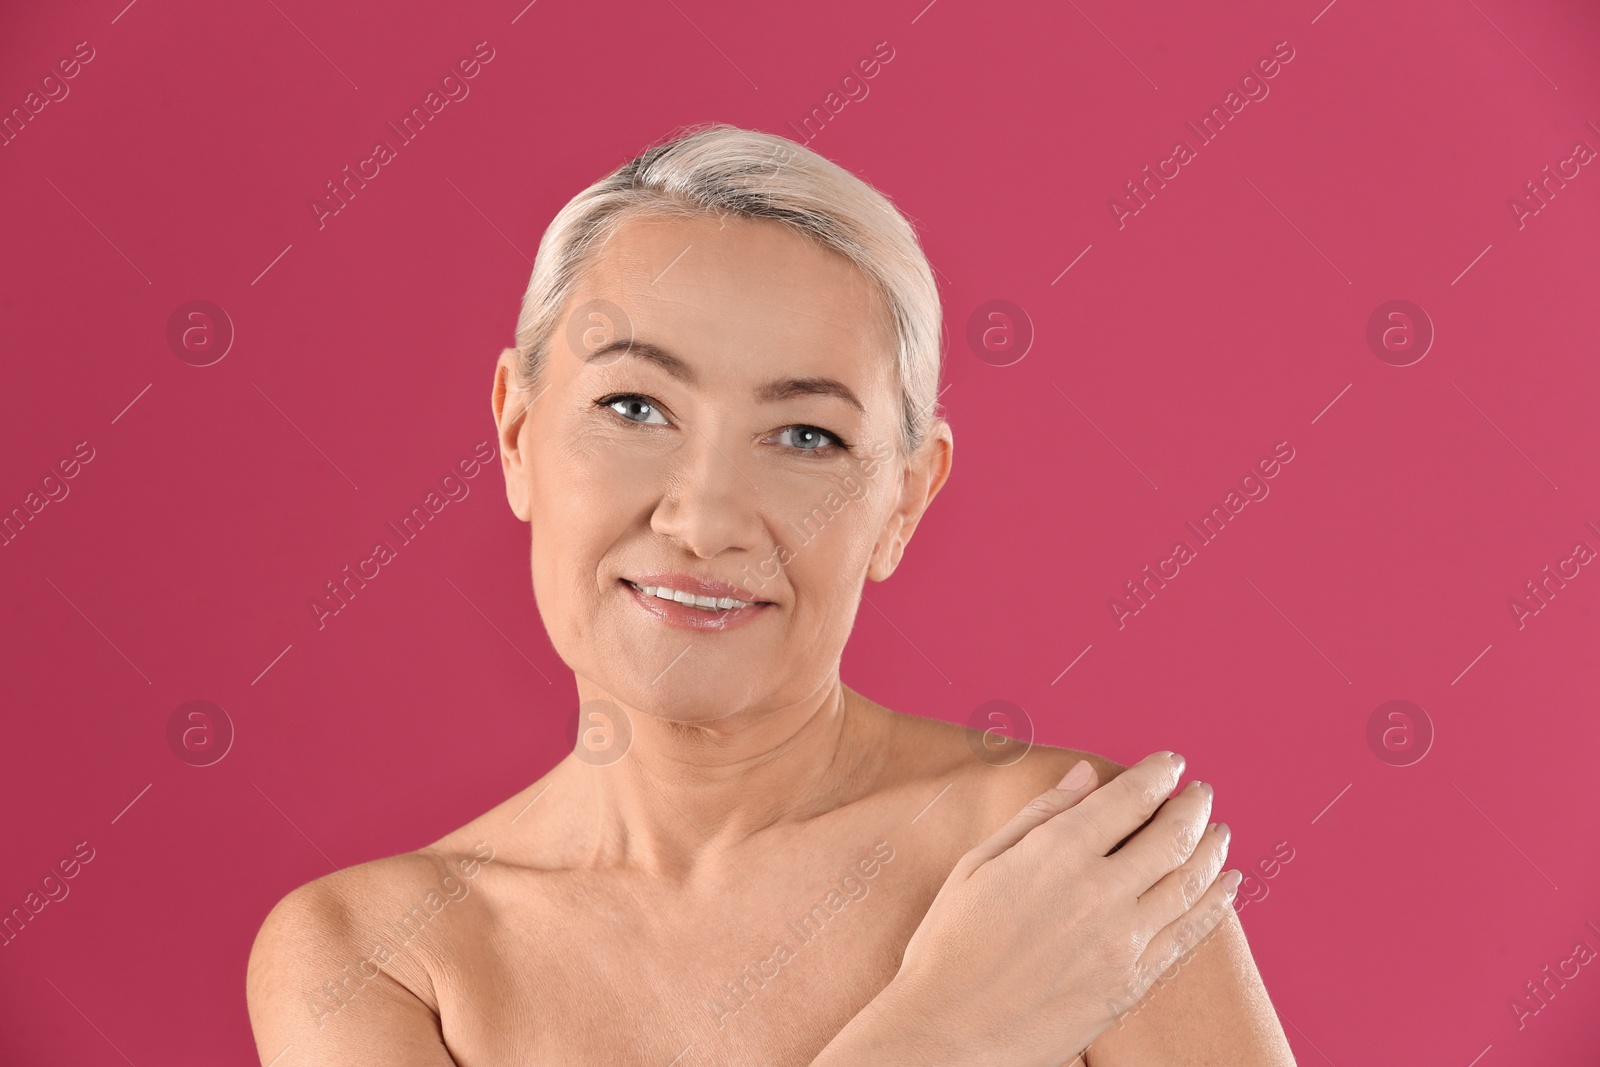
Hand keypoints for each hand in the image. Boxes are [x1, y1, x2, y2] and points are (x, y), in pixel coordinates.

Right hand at [884, 752, 1236, 1066]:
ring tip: (1221, 831)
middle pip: (1171, 837)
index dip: (1158, 775)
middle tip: (1202, 791)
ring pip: (1189, 883)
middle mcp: (1098, 894)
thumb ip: (1040, 816)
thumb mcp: (979, 864)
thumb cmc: (949, 943)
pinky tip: (1227, 886)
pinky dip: (1215, 905)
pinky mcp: (1131, 983)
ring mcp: (1121, 942)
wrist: (949, 1031)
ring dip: (1212, 849)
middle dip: (1194, 806)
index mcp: (1055, 855)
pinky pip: (1188, 935)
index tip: (1170, 763)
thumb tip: (1087, 775)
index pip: (1128, 799)